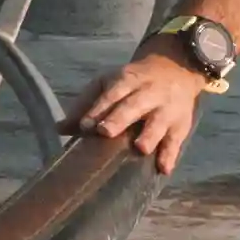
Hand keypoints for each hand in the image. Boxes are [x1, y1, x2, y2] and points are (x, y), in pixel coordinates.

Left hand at [61, 51, 204, 176]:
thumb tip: (59, 129)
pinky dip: (170, 155)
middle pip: (133, 106)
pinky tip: (163, 169)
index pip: (111, 94)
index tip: (84, 126)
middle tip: (105, 132)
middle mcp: (148, 94)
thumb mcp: (109, 84)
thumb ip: (86, 105)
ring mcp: (166, 110)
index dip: (98, 109)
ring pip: (158, 123)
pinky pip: (176, 141)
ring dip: (149, 136)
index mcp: (127, 81)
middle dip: (119, 118)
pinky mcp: (180, 126)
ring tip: (140, 149)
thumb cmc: (132, 83)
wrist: (175, 70)